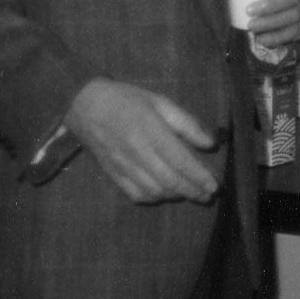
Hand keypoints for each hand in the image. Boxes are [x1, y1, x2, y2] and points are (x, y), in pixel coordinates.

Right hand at [64, 79, 220, 203]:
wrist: (85, 106)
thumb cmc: (128, 100)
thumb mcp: (161, 102)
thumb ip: (186, 123)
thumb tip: (210, 143)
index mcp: (151, 130)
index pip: (180, 160)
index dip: (199, 176)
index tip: (214, 186)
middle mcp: (137, 151)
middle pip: (169, 180)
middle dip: (192, 191)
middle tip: (207, 196)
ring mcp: (123, 165)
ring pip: (154, 191)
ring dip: (175, 195)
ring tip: (189, 193)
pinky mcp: (112, 174)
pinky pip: (135, 194)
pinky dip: (153, 198)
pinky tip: (164, 193)